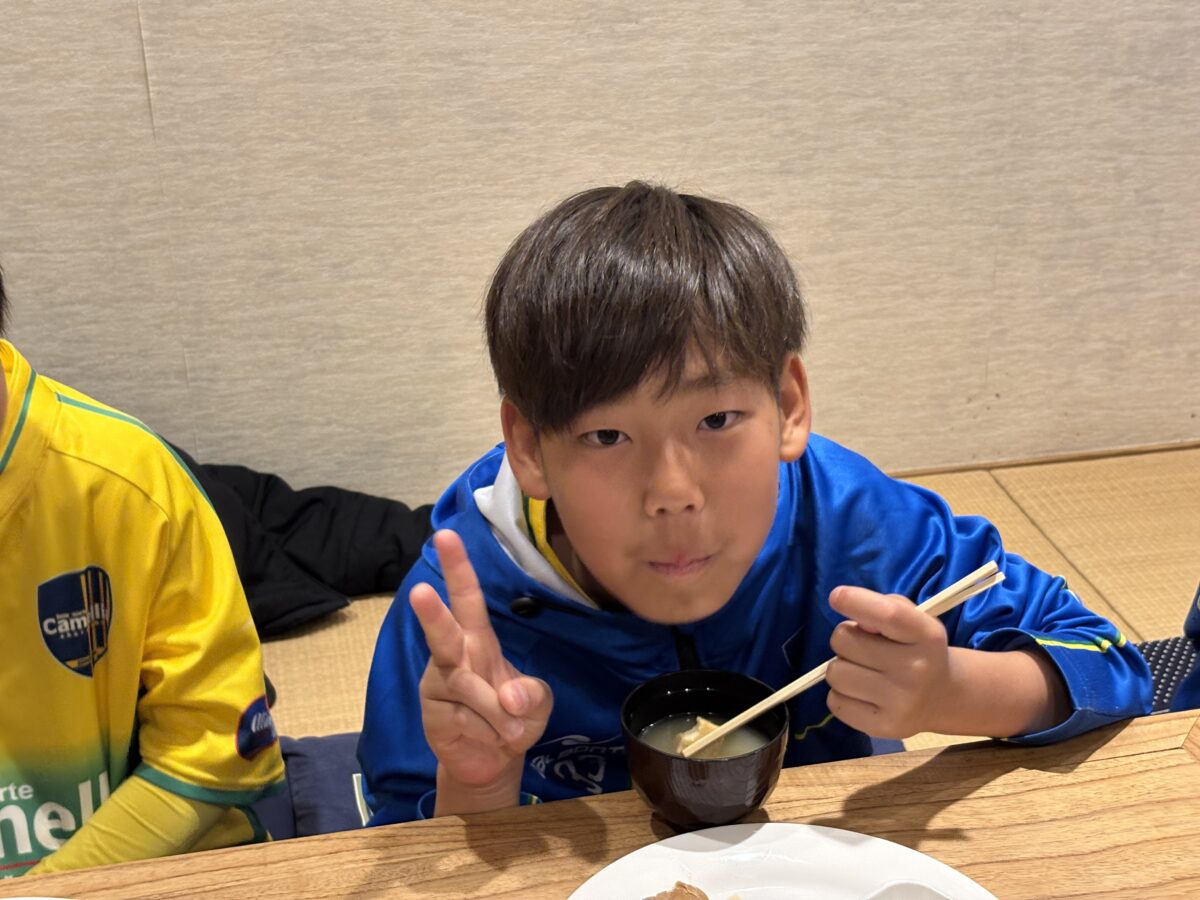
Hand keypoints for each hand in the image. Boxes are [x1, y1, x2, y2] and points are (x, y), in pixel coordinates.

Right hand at [411, 530, 552, 810]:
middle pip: (441, 632)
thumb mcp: (537, 703)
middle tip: (421, 591)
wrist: (493, 762)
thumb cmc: (514, 717)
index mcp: (478, 639)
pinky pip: (465, 722)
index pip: (467, 599)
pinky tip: (490, 739)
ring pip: (468, 691)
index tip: (446, 535)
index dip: (458, 568)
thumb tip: (510, 697)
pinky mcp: (432, 716)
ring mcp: (438, 686)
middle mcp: (452, 656)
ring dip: (498, 714)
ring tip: (512, 731)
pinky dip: (489, 734)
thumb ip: (532, 694)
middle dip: (432, 612)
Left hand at [825, 586, 952, 739]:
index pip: (888, 614)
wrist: (943, 697)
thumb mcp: (914, 619)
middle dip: (846, 639)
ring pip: (835, 673)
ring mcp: (900, 703)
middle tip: (863, 647)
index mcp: (926, 636)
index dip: (856, 602)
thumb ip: (885, 608)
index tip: (837, 597)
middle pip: (845, 641)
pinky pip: (834, 702)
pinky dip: (841, 695)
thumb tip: (856, 623)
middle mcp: (916, 670)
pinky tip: (863, 692)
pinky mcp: (883, 728)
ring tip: (863, 670)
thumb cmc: (917, 648)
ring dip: (842, 667)